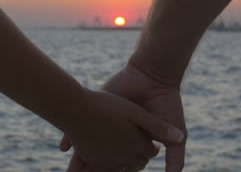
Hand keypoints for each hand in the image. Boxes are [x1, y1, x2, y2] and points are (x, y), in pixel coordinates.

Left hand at [61, 65, 186, 171]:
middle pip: (101, 155)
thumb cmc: (167, 105)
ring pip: (88, 141)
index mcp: (134, 142)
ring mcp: (107, 120)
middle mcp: (118, 133)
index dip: (113, 171)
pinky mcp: (99, 106)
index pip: (120, 164)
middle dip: (89, 167)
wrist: (156, 78)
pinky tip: (64, 147)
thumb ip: (175, 157)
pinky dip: (71, 136)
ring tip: (70, 168)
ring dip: (78, 155)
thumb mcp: (176, 134)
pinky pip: (81, 122)